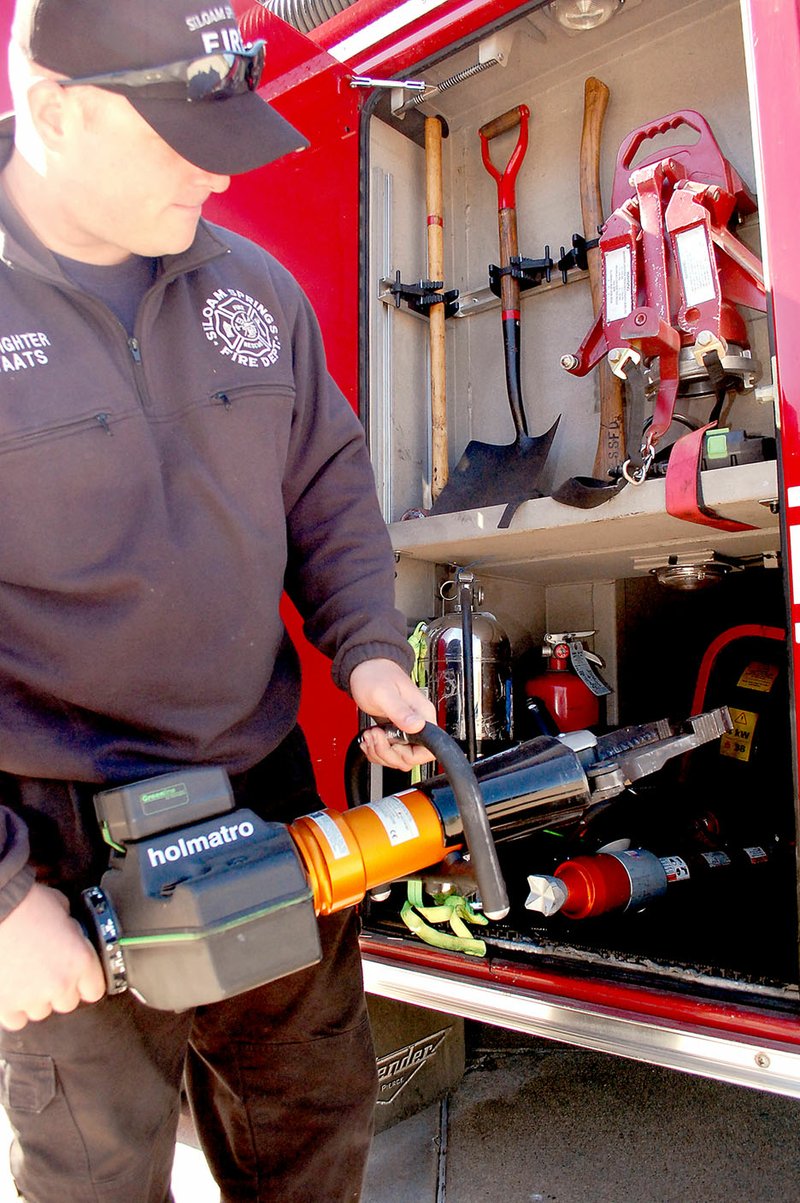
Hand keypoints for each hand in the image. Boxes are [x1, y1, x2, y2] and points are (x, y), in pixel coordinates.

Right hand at [0, 883, 106, 1030]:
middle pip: (67, 1003)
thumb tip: (72, 933)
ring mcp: (33, 998)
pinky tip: (11, 990)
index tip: (77, 977)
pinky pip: (16, 1020)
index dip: (85, 982)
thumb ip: (72, 928)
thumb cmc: (27, 903)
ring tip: (25, 976)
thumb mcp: (62, 908)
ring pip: (41, 1011)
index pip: (95, 990)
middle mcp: (61, 984)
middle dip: (59, 989)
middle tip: (46, 970)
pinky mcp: (7, 1005)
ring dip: (36, 998)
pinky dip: (13, 1009)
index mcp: (81, 960)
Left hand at [349, 658, 436, 771]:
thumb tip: (417, 725)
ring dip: (379, 752)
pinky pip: (389, 752)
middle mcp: (418, 724)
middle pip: (410, 758)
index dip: (409, 754)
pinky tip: (369, 738)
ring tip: (369, 735)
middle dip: (388, 753)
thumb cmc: (376, 674)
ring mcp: (406, 729)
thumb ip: (400, 711)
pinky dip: (375, 750)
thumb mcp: (384, 693)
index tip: (392, 744)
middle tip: (375, 735)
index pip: (428, 750)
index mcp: (423, 715)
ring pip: (398, 758)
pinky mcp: (395, 732)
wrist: (365, 667)